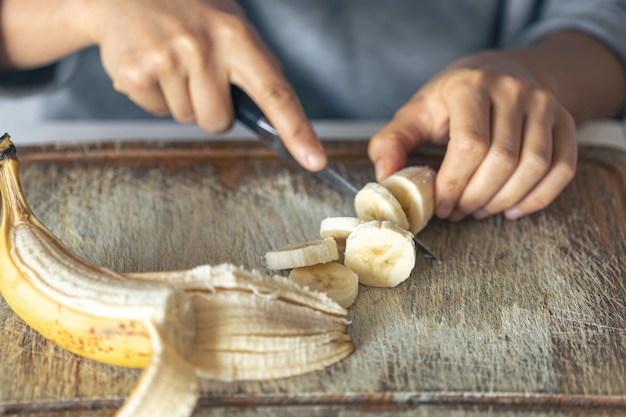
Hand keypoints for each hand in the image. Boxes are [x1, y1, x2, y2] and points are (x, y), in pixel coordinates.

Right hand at [87, 0, 325, 170]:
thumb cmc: (186, 10)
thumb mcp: (229, 23)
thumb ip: (252, 65)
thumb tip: (277, 115)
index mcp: (236, 36)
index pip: (275, 93)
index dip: (298, 131)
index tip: (315, 160)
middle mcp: (203, 48)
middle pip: (218, 123)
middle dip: (209, 109)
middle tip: (196, 74)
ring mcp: (167, 61)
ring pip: (187, 119)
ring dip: (180, 99)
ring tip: (170, 61)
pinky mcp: (135, 74)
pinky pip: (156, 111)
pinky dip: (153, 95)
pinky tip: (150, 64)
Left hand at [368, 50, 577, 220]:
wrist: (503, 71)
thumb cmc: (452, 99)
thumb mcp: (416, 112)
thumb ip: (393, 142)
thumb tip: (386, 178)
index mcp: (470, 85)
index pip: (469, 144)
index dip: (453, 183)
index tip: (439, 206)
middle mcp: (513, 90)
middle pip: (502, 159)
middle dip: (476, 197)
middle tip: (457, 212)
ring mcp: (544, 104)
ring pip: (534, 166)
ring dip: (503, 201)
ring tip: (478, 210)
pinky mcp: (565, 122)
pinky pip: (562, 168)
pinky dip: (538, 197)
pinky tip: (512, 209)